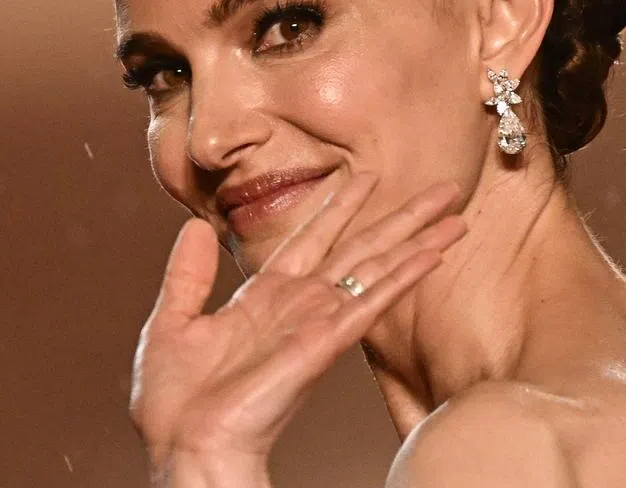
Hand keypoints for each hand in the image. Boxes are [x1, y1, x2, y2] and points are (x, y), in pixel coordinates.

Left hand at [130, 173, 464, 480]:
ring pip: (374, 269)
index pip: (311, 239)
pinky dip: (400, 276)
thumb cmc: (176, 403)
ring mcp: (313, 325)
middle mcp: (296, 307)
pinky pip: (367, 302)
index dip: (339, 206)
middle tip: (439, 189)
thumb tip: (193, 226)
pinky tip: (430, 254)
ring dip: (414, 239)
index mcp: (262, 299)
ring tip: (452, 213)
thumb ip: (187, 274)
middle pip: (358, 249)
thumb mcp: (173, 321)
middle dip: (398, 218)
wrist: (183, 446)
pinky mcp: (321, 346)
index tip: (364, 178)